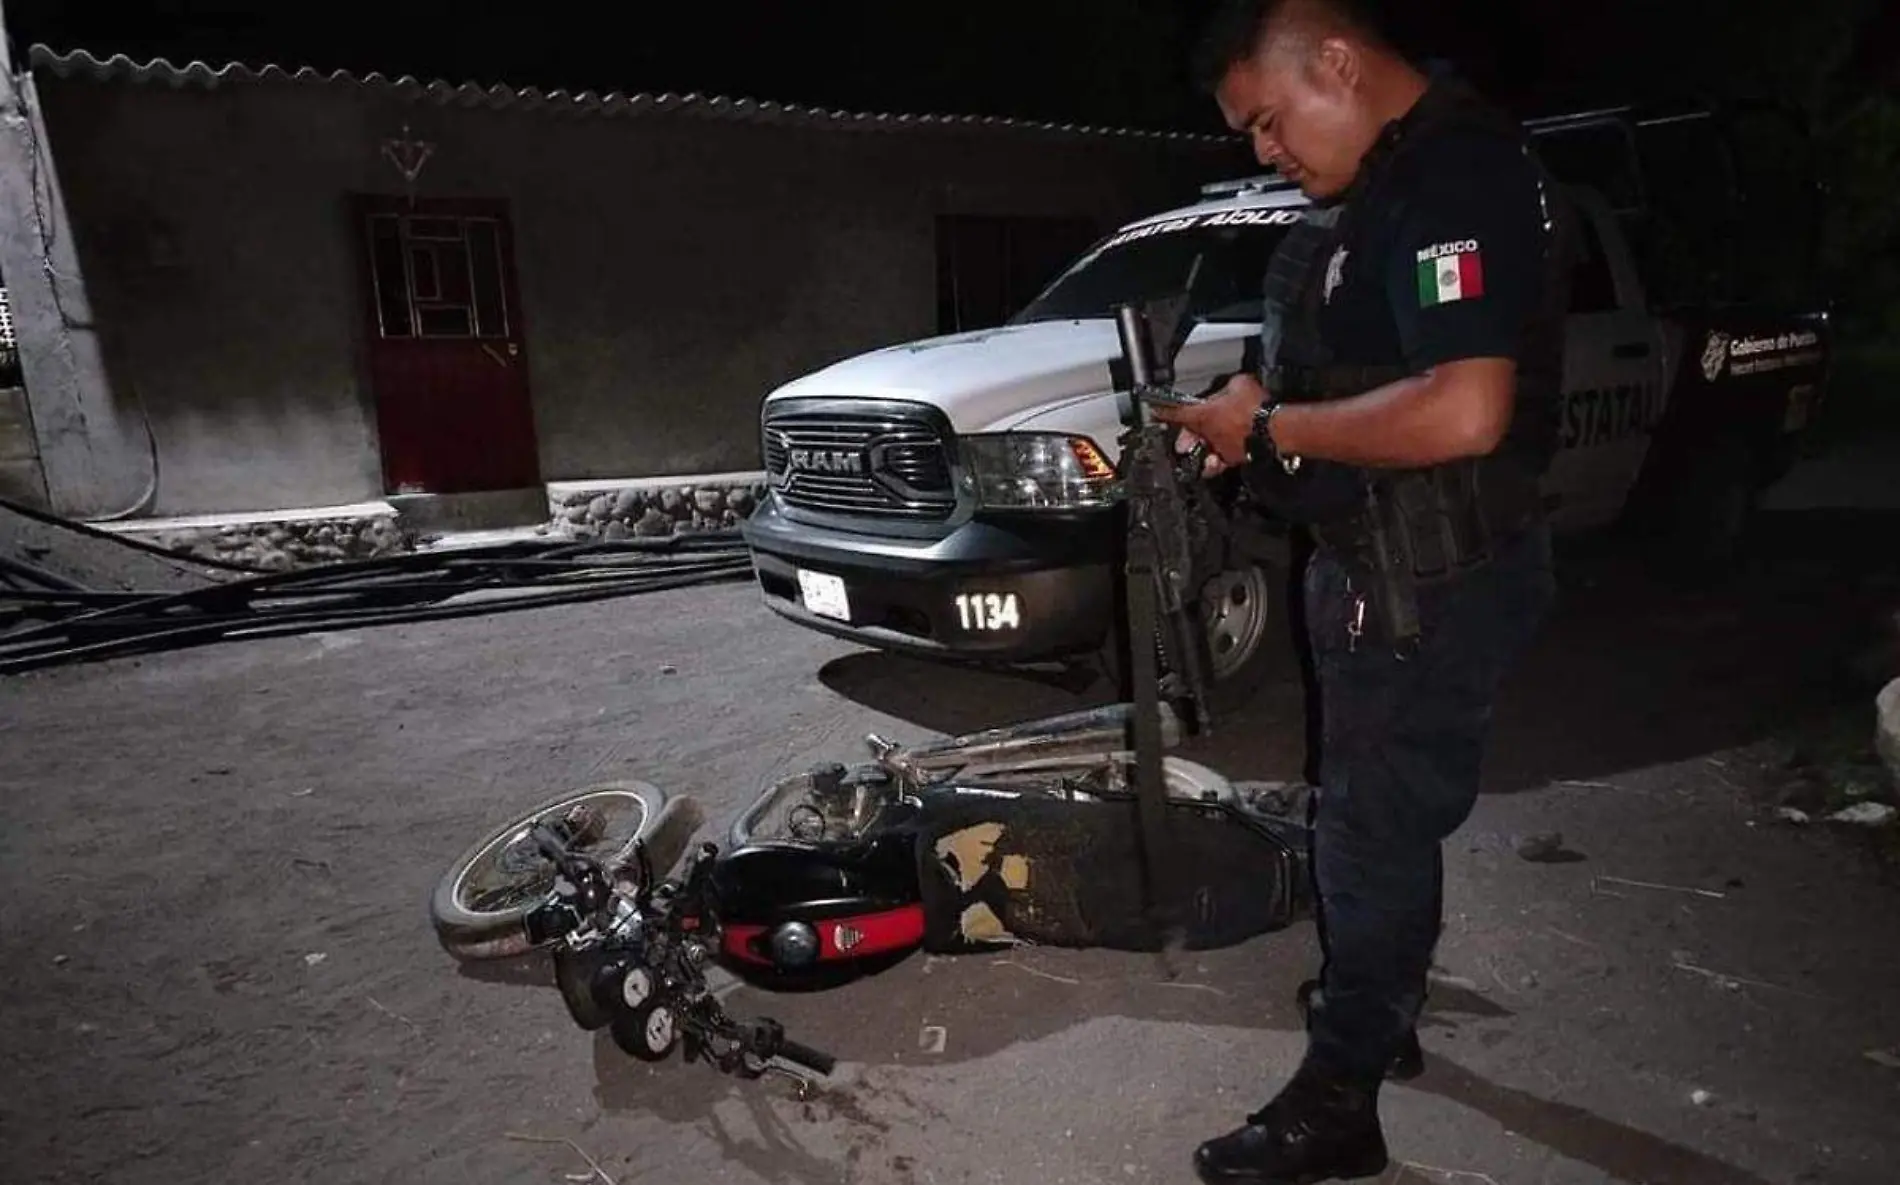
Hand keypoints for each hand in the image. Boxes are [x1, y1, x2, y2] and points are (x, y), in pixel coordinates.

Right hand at [1149, 373, 1266, 471]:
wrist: (1273, 441)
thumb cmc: (1245, 422)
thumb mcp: (1203, 415)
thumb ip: (1179, 413)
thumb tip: (1158, 408)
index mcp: (1233, 387)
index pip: (1202, 401)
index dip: (1187, 417)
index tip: (1177, 429)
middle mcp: (1244, 403)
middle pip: (1210, 423)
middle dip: (1196, 440)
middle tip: (1185, 448)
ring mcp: (1251, 425)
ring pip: (1221, 440)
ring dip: (1207, 453)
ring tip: (1203, 462)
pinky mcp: (1256, 443)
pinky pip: (1232, 452)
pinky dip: (1221, 460)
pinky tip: (1213, 467)